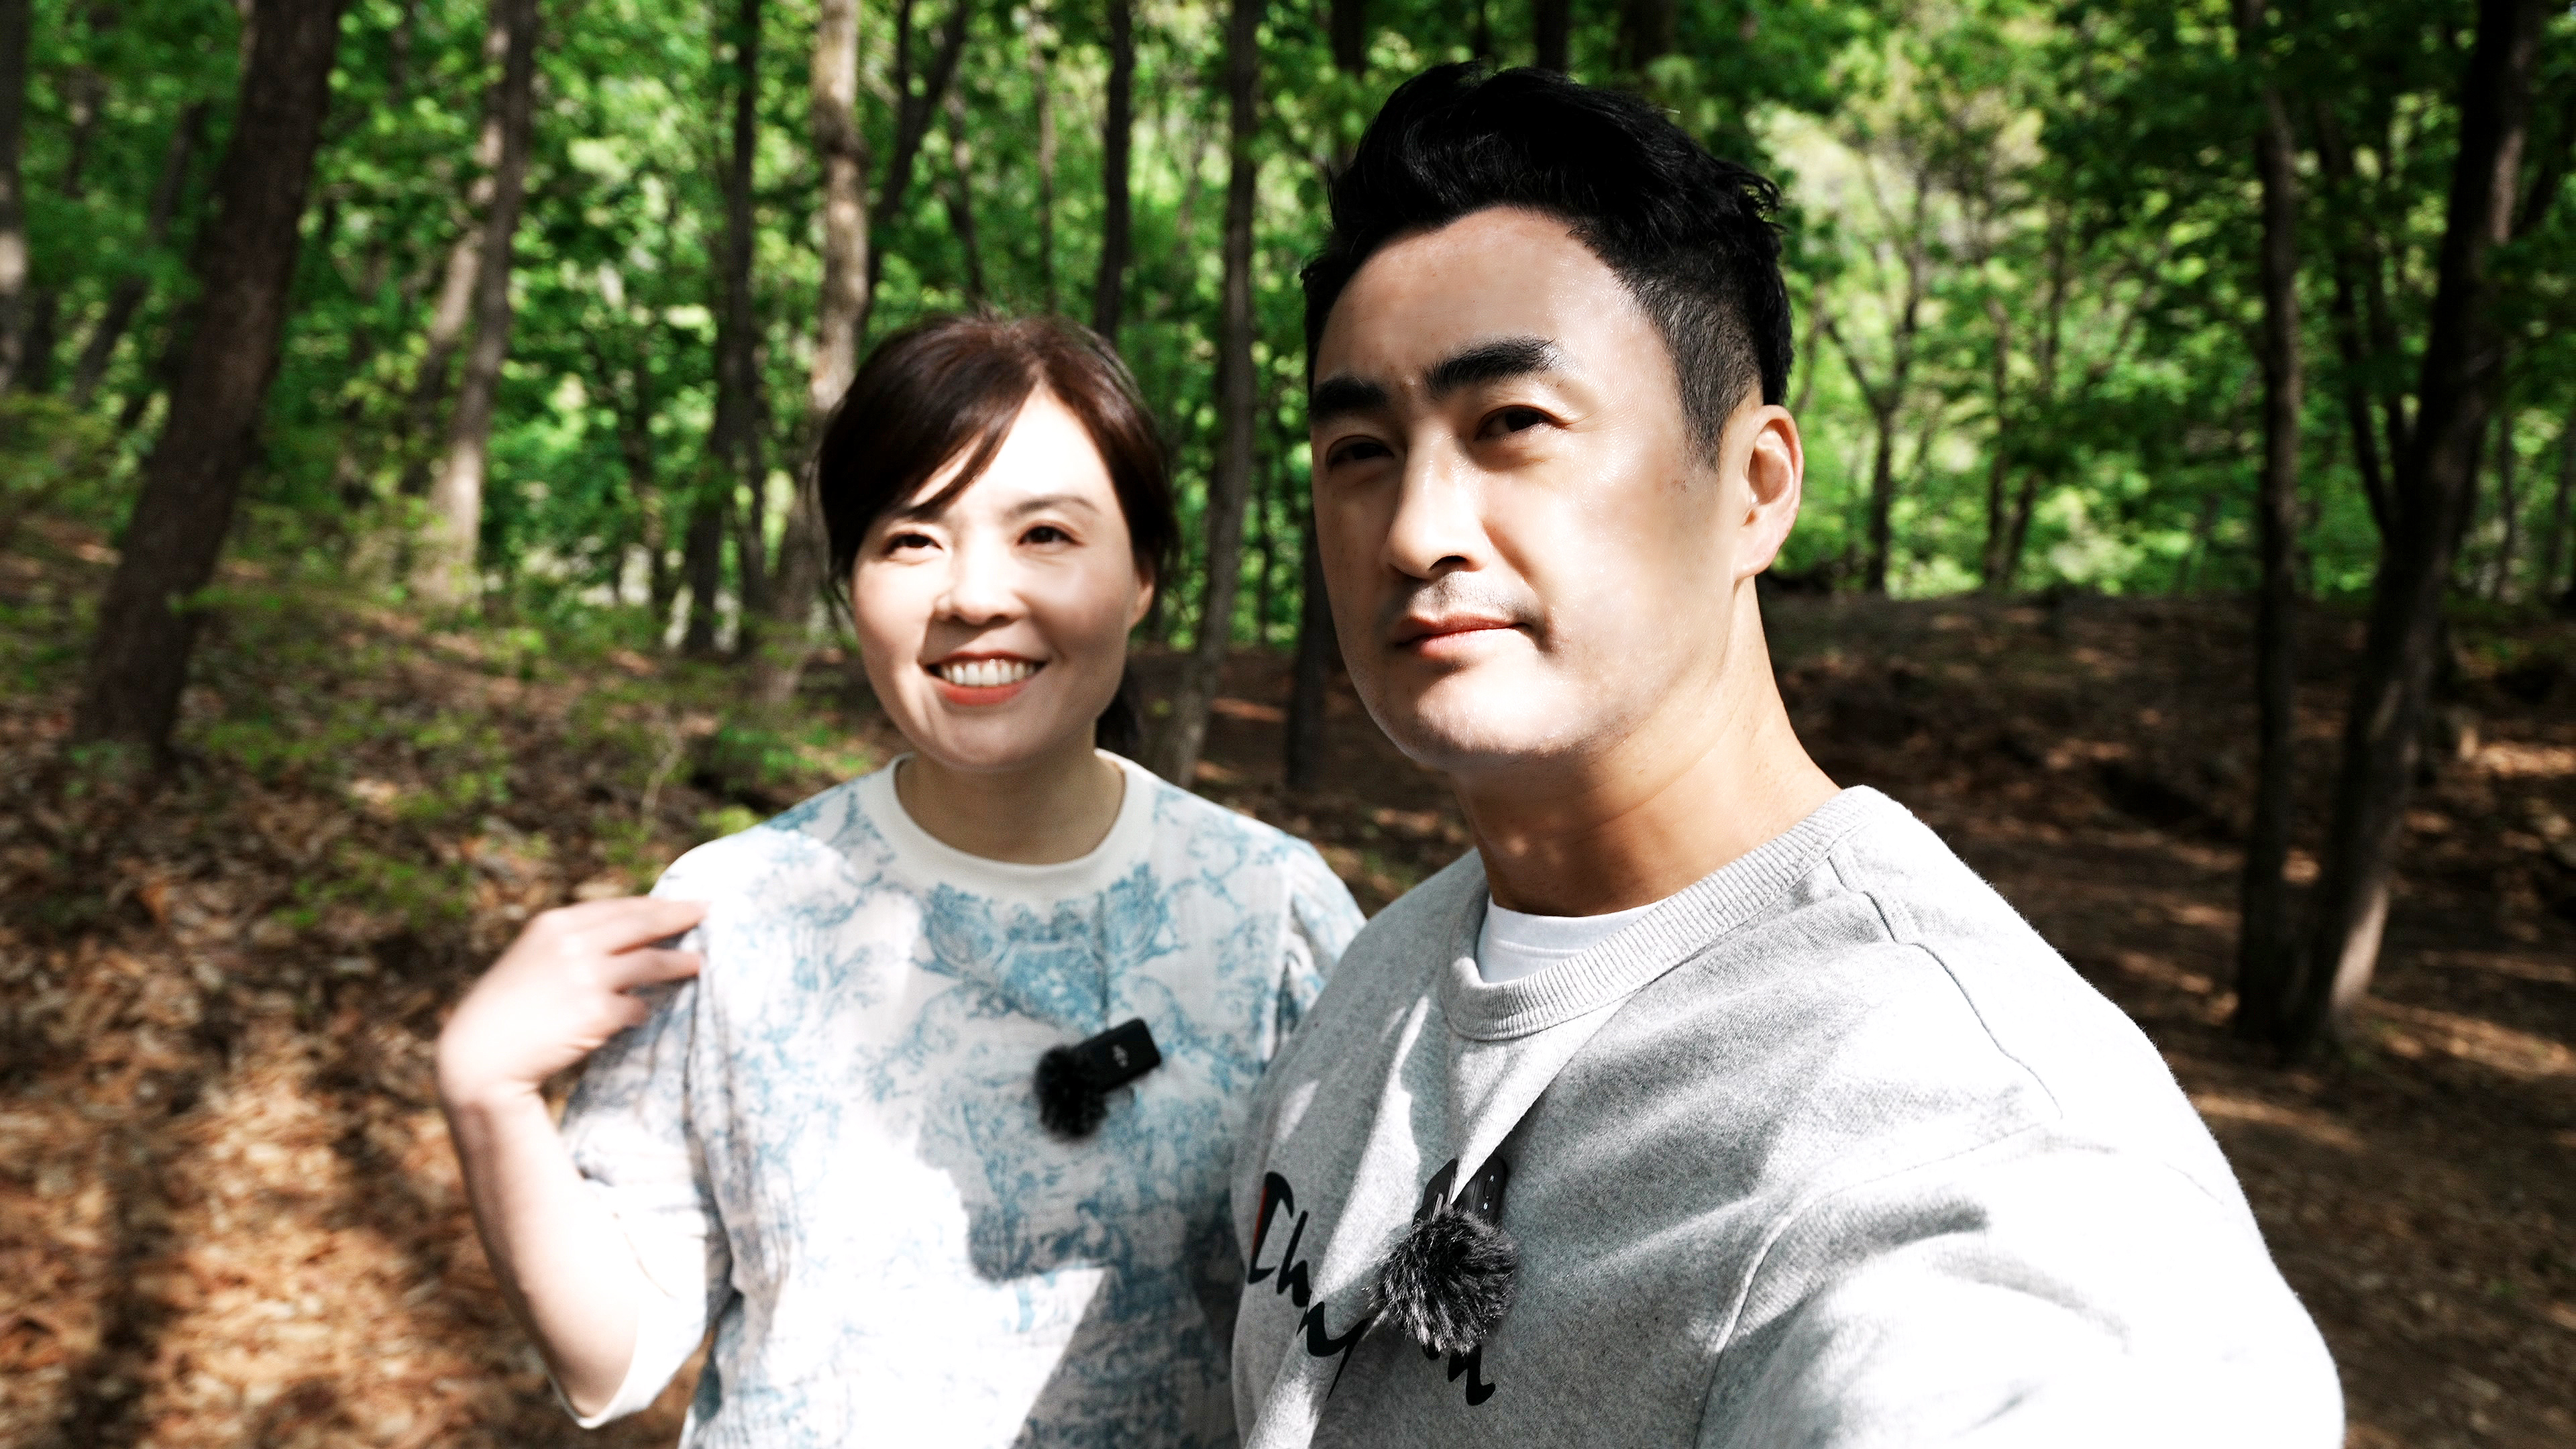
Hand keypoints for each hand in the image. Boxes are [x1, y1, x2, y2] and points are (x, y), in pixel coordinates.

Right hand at [436, 895, 707, 1112]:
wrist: (480, 1055)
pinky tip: (643, 1014)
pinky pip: (637, 1008)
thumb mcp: (532, 960)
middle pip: (642, 923)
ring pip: (651, 963)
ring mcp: (586, 977)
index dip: (655, 905)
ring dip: (680, 963)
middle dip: (679, 917)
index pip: (619, 907)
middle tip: (709, 912)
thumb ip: (573, 944)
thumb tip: (625, 939)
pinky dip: (642, 1010)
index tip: (682, 903)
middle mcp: (572, 944)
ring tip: (701, 963)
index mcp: (554, 924)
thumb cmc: (506, 1010)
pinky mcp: (596, 1013)